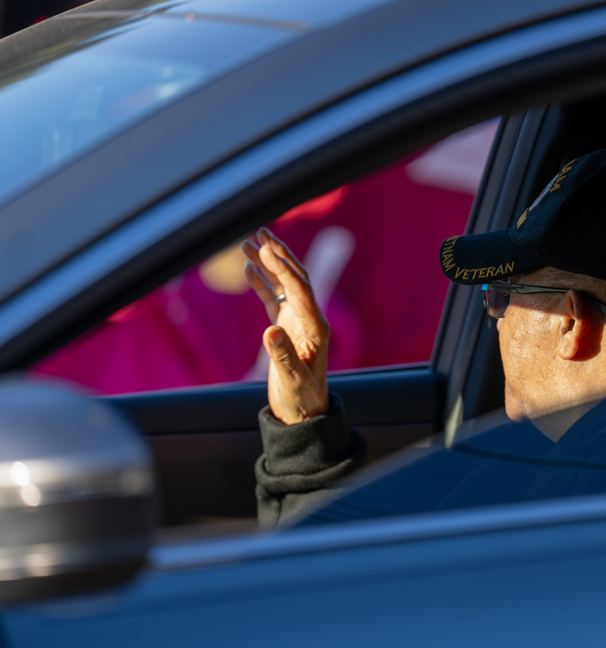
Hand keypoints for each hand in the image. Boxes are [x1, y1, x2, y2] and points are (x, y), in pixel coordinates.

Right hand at [244, 228, 329, 423]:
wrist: (304, 415)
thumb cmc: (302, 400)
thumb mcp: (293, 381)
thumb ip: (282, 357)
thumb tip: (269, 333)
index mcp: (316, 328)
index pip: (301, 289)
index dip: (284, 269)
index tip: (267, 250)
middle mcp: (309, 319)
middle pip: (295, 278)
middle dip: (278, 254)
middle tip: (260, 232)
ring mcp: (297, 322)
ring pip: (282, 285)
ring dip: (267, 264)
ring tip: (248, 242)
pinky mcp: (285, 329)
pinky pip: (273, 299)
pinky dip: (261, 283)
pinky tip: (248, 269)